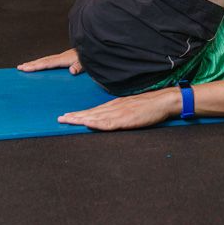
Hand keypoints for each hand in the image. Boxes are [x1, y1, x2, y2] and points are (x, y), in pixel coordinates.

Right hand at [17, 48, 82, 74]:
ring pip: (44, 60)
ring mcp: (61, 57)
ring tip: (24, 66)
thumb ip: (79, 67)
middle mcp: (60, 57)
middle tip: (19, 67)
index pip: (47, 63)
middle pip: (43, 61)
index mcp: (63, 59)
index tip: (26, 68)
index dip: (36, 66)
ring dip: (34, 63)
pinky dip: (41, 62)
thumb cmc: (88, 57)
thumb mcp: (86, 64)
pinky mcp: (63, 58)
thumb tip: (72, 71)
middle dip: (31, 64)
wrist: (91, 49)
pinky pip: (49, 61)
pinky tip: (37, 64)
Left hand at [58, 89, 179, 130]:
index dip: (80, 113)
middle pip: (91, 112)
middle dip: (75, 116)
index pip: (94, 110)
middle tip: (60, 118)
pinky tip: (87, 124)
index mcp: (115, 105)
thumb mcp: (131, 106)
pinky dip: (96, 123)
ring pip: (95, 117)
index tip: (68, 115)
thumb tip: (111, 116)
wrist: (163, 101)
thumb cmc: (150, 105)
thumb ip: (120, 111)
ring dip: (80, 119)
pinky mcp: (125, 119)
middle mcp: (114, 107)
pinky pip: (107, 123)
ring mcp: (119, 113)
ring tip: (67, 121)